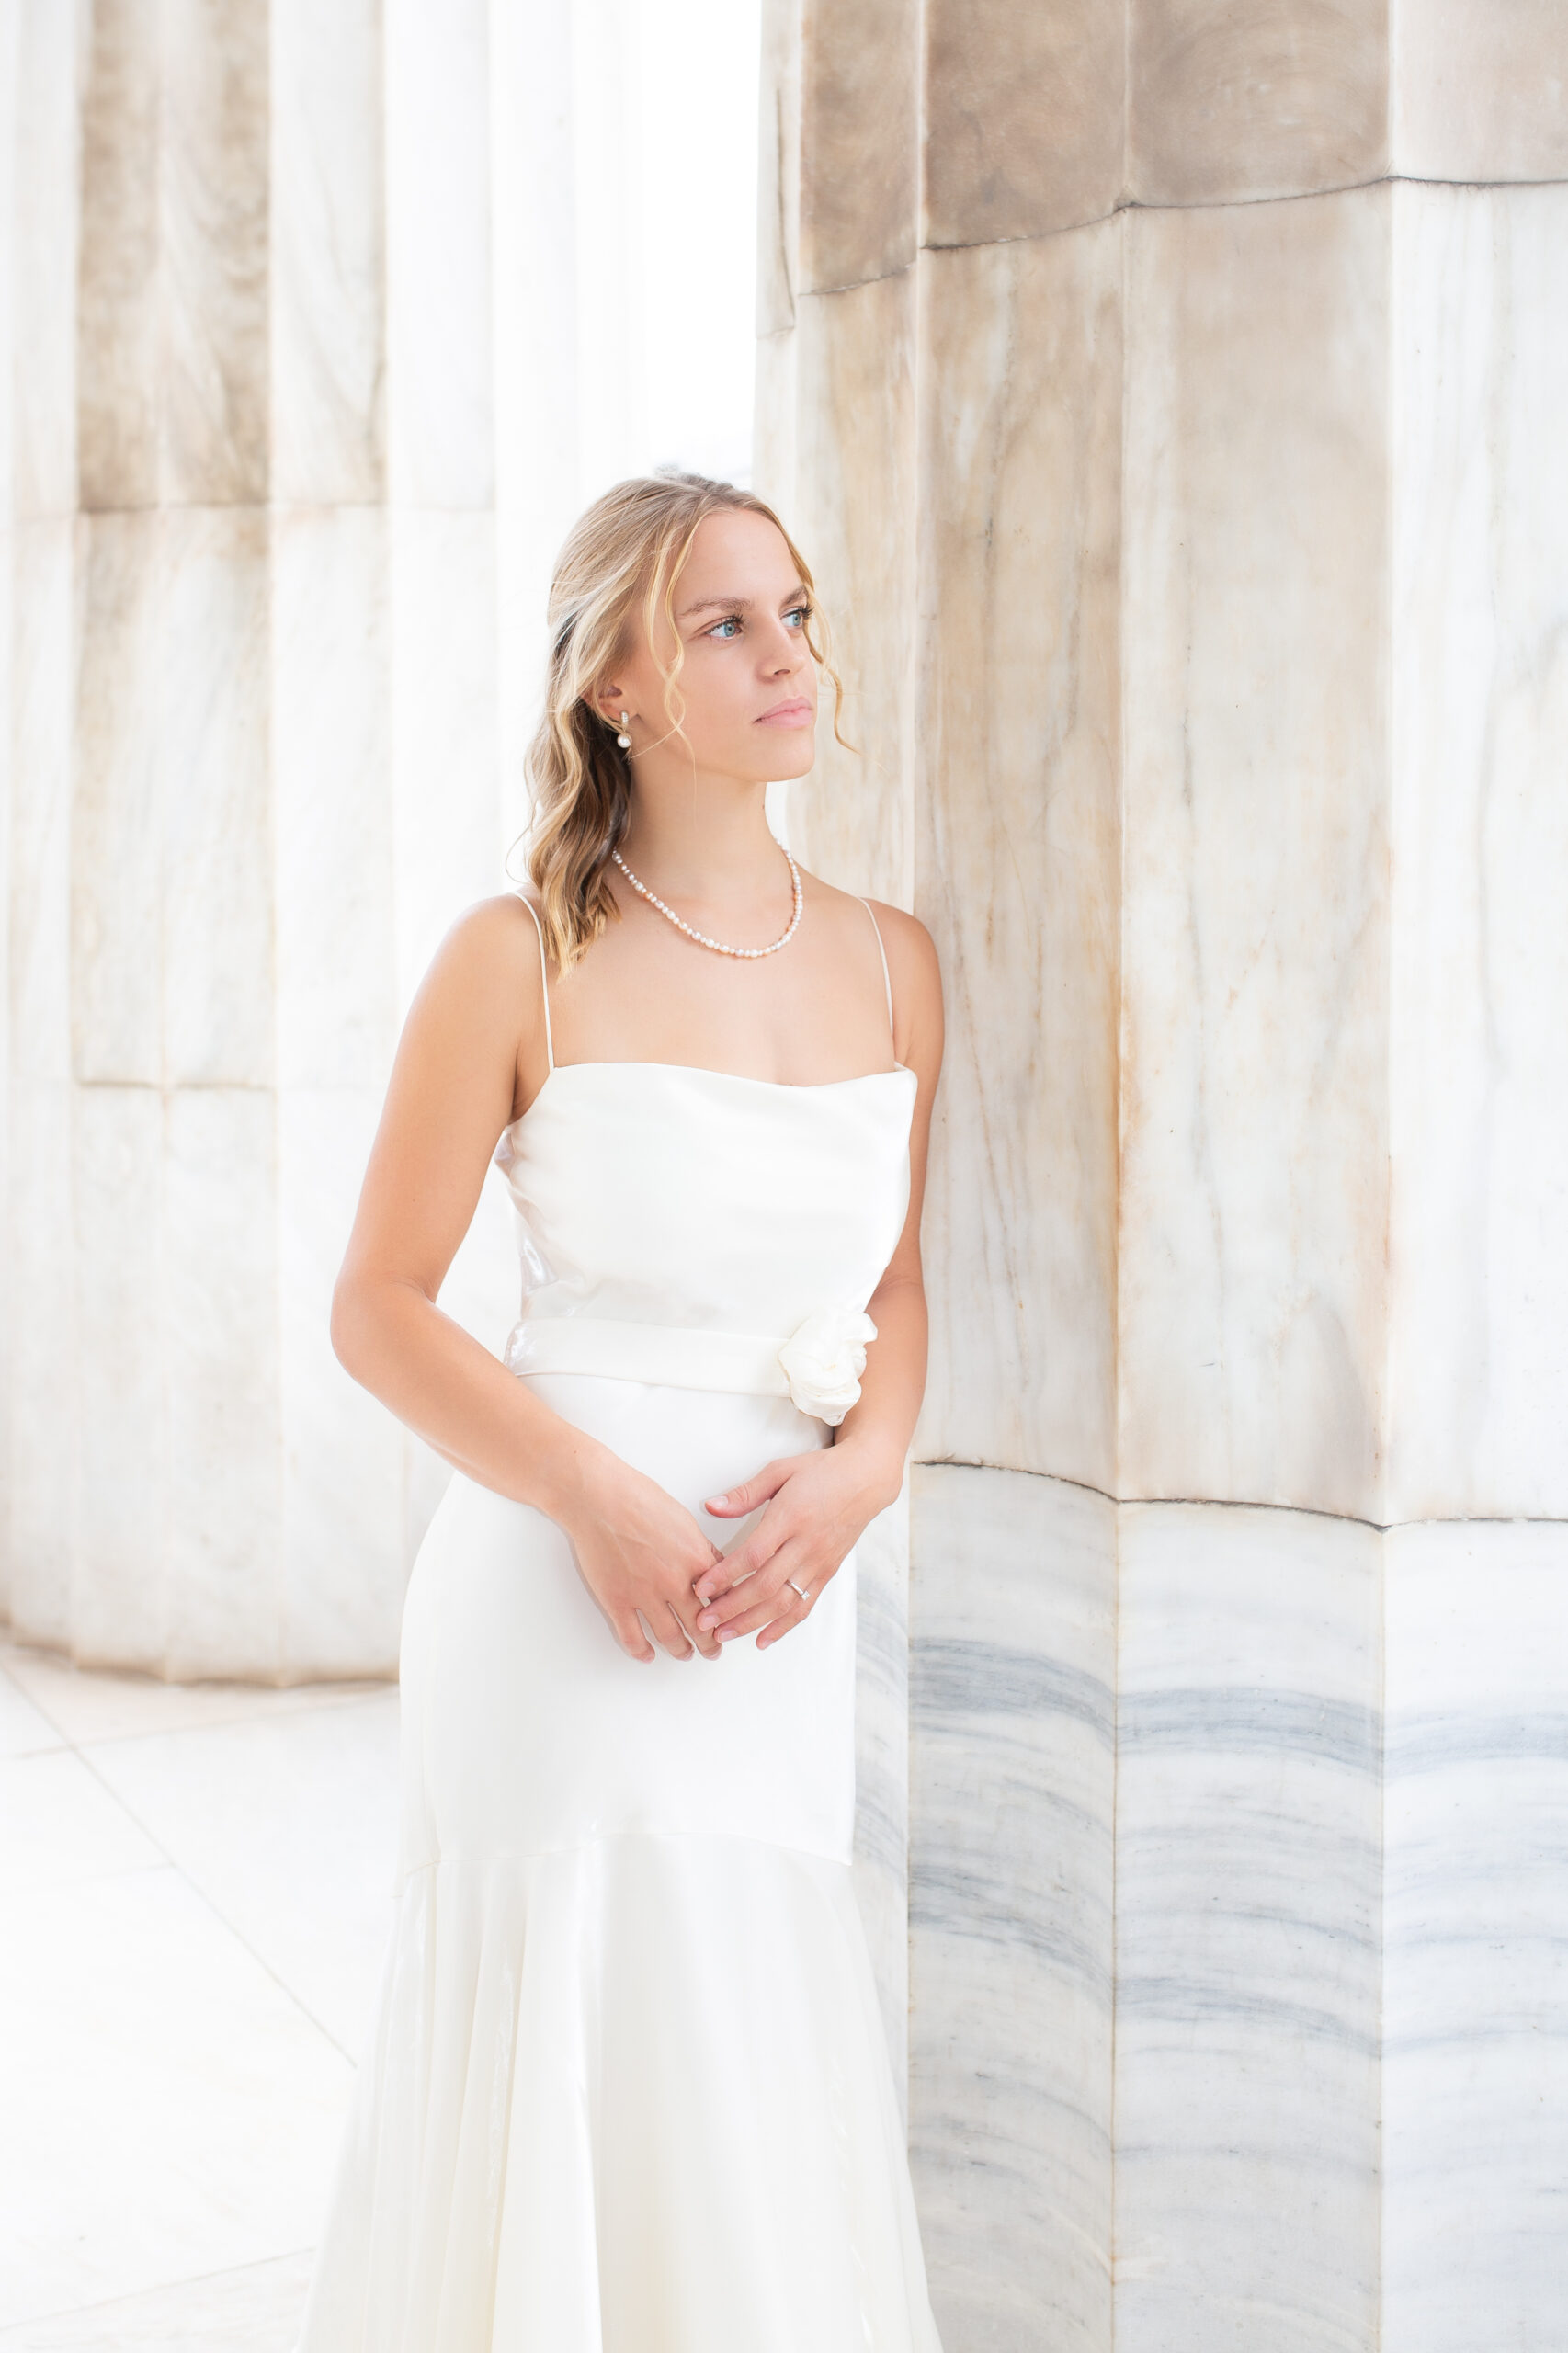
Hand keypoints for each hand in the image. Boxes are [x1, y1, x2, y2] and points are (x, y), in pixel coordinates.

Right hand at [557, 1448, 727, 1662]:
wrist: (599, 1498)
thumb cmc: (639, 1499)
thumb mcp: (684, 1520)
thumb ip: (701, 1548)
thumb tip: (713, 1566)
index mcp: (696, 1559)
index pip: (723, 1597)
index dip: (728, 1614)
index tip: (730, 1622)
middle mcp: (674, 1582)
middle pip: (701, 1624)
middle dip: (710, 1643)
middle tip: (713, 1650)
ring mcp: (644, 1594)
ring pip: (670, 1636)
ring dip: (681, 1650)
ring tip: (685, 1655)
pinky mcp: (617, 1601)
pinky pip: (632, 1637)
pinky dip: (642, 1651)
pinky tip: (648, 1655)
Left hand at [692, 1441, 900, 1650]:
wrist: (866, 1479)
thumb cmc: (821, 1472)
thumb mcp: (780, 1470)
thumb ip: (745, 1493)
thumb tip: (711, 1506)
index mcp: (791, 1516)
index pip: (754, 1554)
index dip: (726, 1574)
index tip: (701, 1587)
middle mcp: (807, 1544)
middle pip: (766, 1585)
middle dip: (731, 1607)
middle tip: (703, 1620)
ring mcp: (819, 1562)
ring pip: (783, 1602)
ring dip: (751, 1623)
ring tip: (723, 1634)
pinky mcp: (828, 1573)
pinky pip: (805, 1606)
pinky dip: (783, 1626)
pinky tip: (762, 1639)